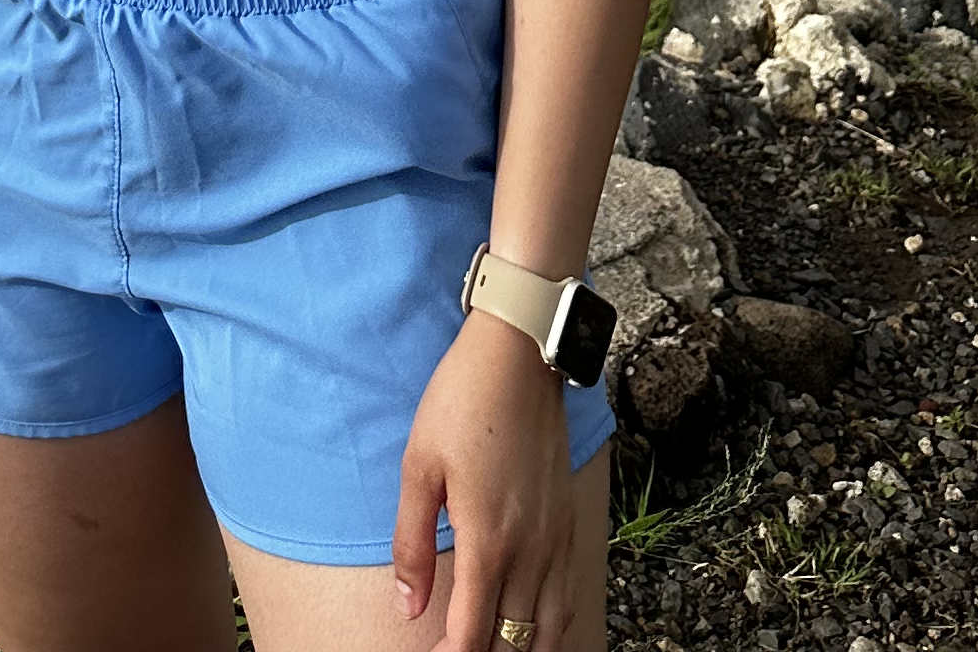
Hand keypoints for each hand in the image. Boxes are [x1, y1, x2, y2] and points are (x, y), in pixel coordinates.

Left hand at [392, 312, 589, 646]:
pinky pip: (568, 596)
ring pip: (551, 628)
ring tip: (494, 649)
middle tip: (454, 650)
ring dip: (521, 648)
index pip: (473, 635)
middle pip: (514, 641)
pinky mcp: (569, 522)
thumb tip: (408, 606)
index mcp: (489, 541)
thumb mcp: (419, 467)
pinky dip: (552, 625)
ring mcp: (557, 539)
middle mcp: (531, 551)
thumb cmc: (462, 403)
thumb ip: (412, 543)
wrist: (518, 355)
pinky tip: (534, 625)